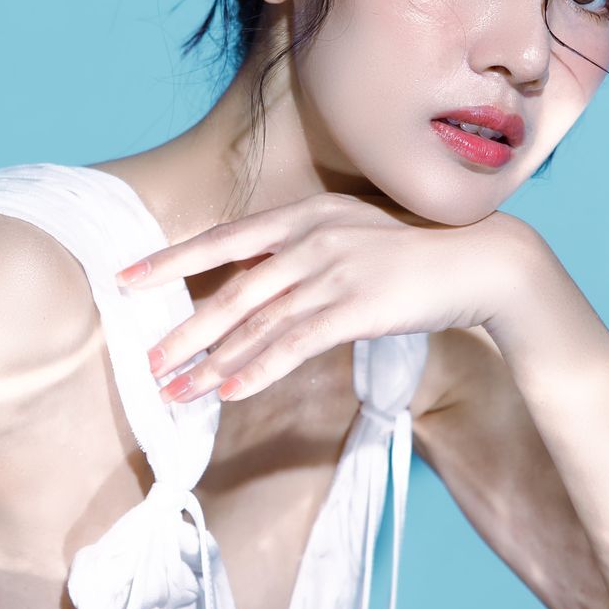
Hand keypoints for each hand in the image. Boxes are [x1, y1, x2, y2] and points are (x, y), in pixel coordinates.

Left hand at [115, 191, 538, 401]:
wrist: (481, 261)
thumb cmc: (412, 253)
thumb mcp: (349, 235)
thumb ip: (302, 250)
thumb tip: (256, 279)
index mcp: (303, 215)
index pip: (223, 239)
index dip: (171, 260)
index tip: (126, 278)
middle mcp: (311, 238)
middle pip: (230, 289)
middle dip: (183, 329)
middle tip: (145, 359)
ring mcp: (334, 271)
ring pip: (256, 323)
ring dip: (211, 362)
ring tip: (176, 391)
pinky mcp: (357, 307)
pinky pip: (294, 344)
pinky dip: (257, 370)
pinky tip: (229, 393)